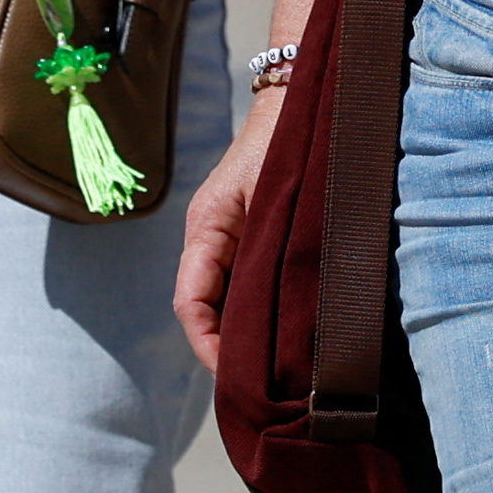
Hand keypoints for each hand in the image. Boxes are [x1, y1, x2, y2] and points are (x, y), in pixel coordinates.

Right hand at [174, 93, 278, 370]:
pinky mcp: (251, 241)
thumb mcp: (273, 198)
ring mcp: (229, 241)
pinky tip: (286, 339)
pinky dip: (260, 316)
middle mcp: (211, 240)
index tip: (234, 375)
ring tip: (275, 375)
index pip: (191, 304)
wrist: (301, 102)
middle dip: (228, 352)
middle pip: (207, 311)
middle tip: (261, 390)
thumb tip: (281, 316)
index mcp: (206, 230)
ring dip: (246, 337)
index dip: (208, 346)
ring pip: (227, 303)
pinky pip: (246, 288)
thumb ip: (268, 249)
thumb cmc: (286, 143)